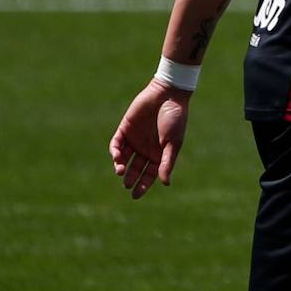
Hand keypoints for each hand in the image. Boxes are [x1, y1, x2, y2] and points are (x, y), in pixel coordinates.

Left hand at [109, 79, 190, 198]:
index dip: (143, 185)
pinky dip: (115, 151)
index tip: (135, 195)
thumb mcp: (173, 143)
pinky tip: (117, 156)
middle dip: (130, 178)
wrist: (168, 94)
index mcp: (160, 153)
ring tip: (121, 171)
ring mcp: (135, 139)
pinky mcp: (125, 128)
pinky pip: (117, 143)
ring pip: (123, 158)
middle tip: (127, 185)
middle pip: (135, 169)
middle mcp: (146, 148)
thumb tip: (165, 183)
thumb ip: (167, 162)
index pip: (149, 174)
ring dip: (120, 166)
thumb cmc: (175, 119)